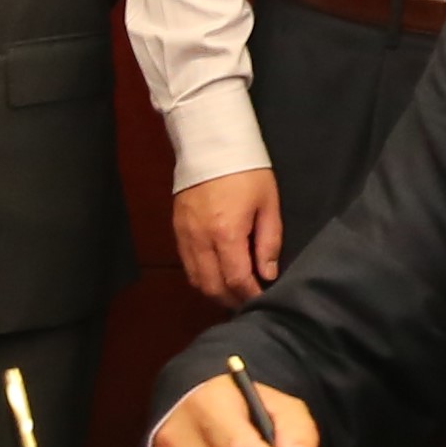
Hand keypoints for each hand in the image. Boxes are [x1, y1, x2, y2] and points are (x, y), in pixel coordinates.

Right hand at [174, 169, 283, 303]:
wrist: (211, 145)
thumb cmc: (247, 172)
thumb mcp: (268, 204)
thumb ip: (269, 242)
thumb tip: (268, 274)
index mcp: (226, 233)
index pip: (236, 279)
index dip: (250, 294)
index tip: (263, 299)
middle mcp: (201, 240)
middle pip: (212, 287)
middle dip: (232, 300)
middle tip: (249, 302)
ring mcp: (185, 236)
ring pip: (196, 280)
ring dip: (215, 292)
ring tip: (234, 293)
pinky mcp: (177, 230)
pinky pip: (187, 265)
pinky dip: (202, 278)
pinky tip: (217, 275)